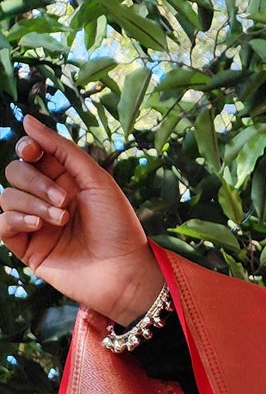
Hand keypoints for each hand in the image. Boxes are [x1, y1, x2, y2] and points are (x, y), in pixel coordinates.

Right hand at [1, 115, 164, 326]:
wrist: (126, 273)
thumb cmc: (119, 228)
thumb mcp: (96, 180)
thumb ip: (62, 149)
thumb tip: (27, 120)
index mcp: (64, 181)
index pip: (30, 154)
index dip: (27, 148)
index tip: (33, 151)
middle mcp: (47, 200)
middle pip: (15, 172)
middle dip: (35, 181)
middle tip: (64, 200)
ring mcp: (36, 224)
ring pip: (7, 197)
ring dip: (33, 203)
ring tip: (62, 219)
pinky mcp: (29, 248)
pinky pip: (2, 224)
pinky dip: (15, 219)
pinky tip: (38, 225)